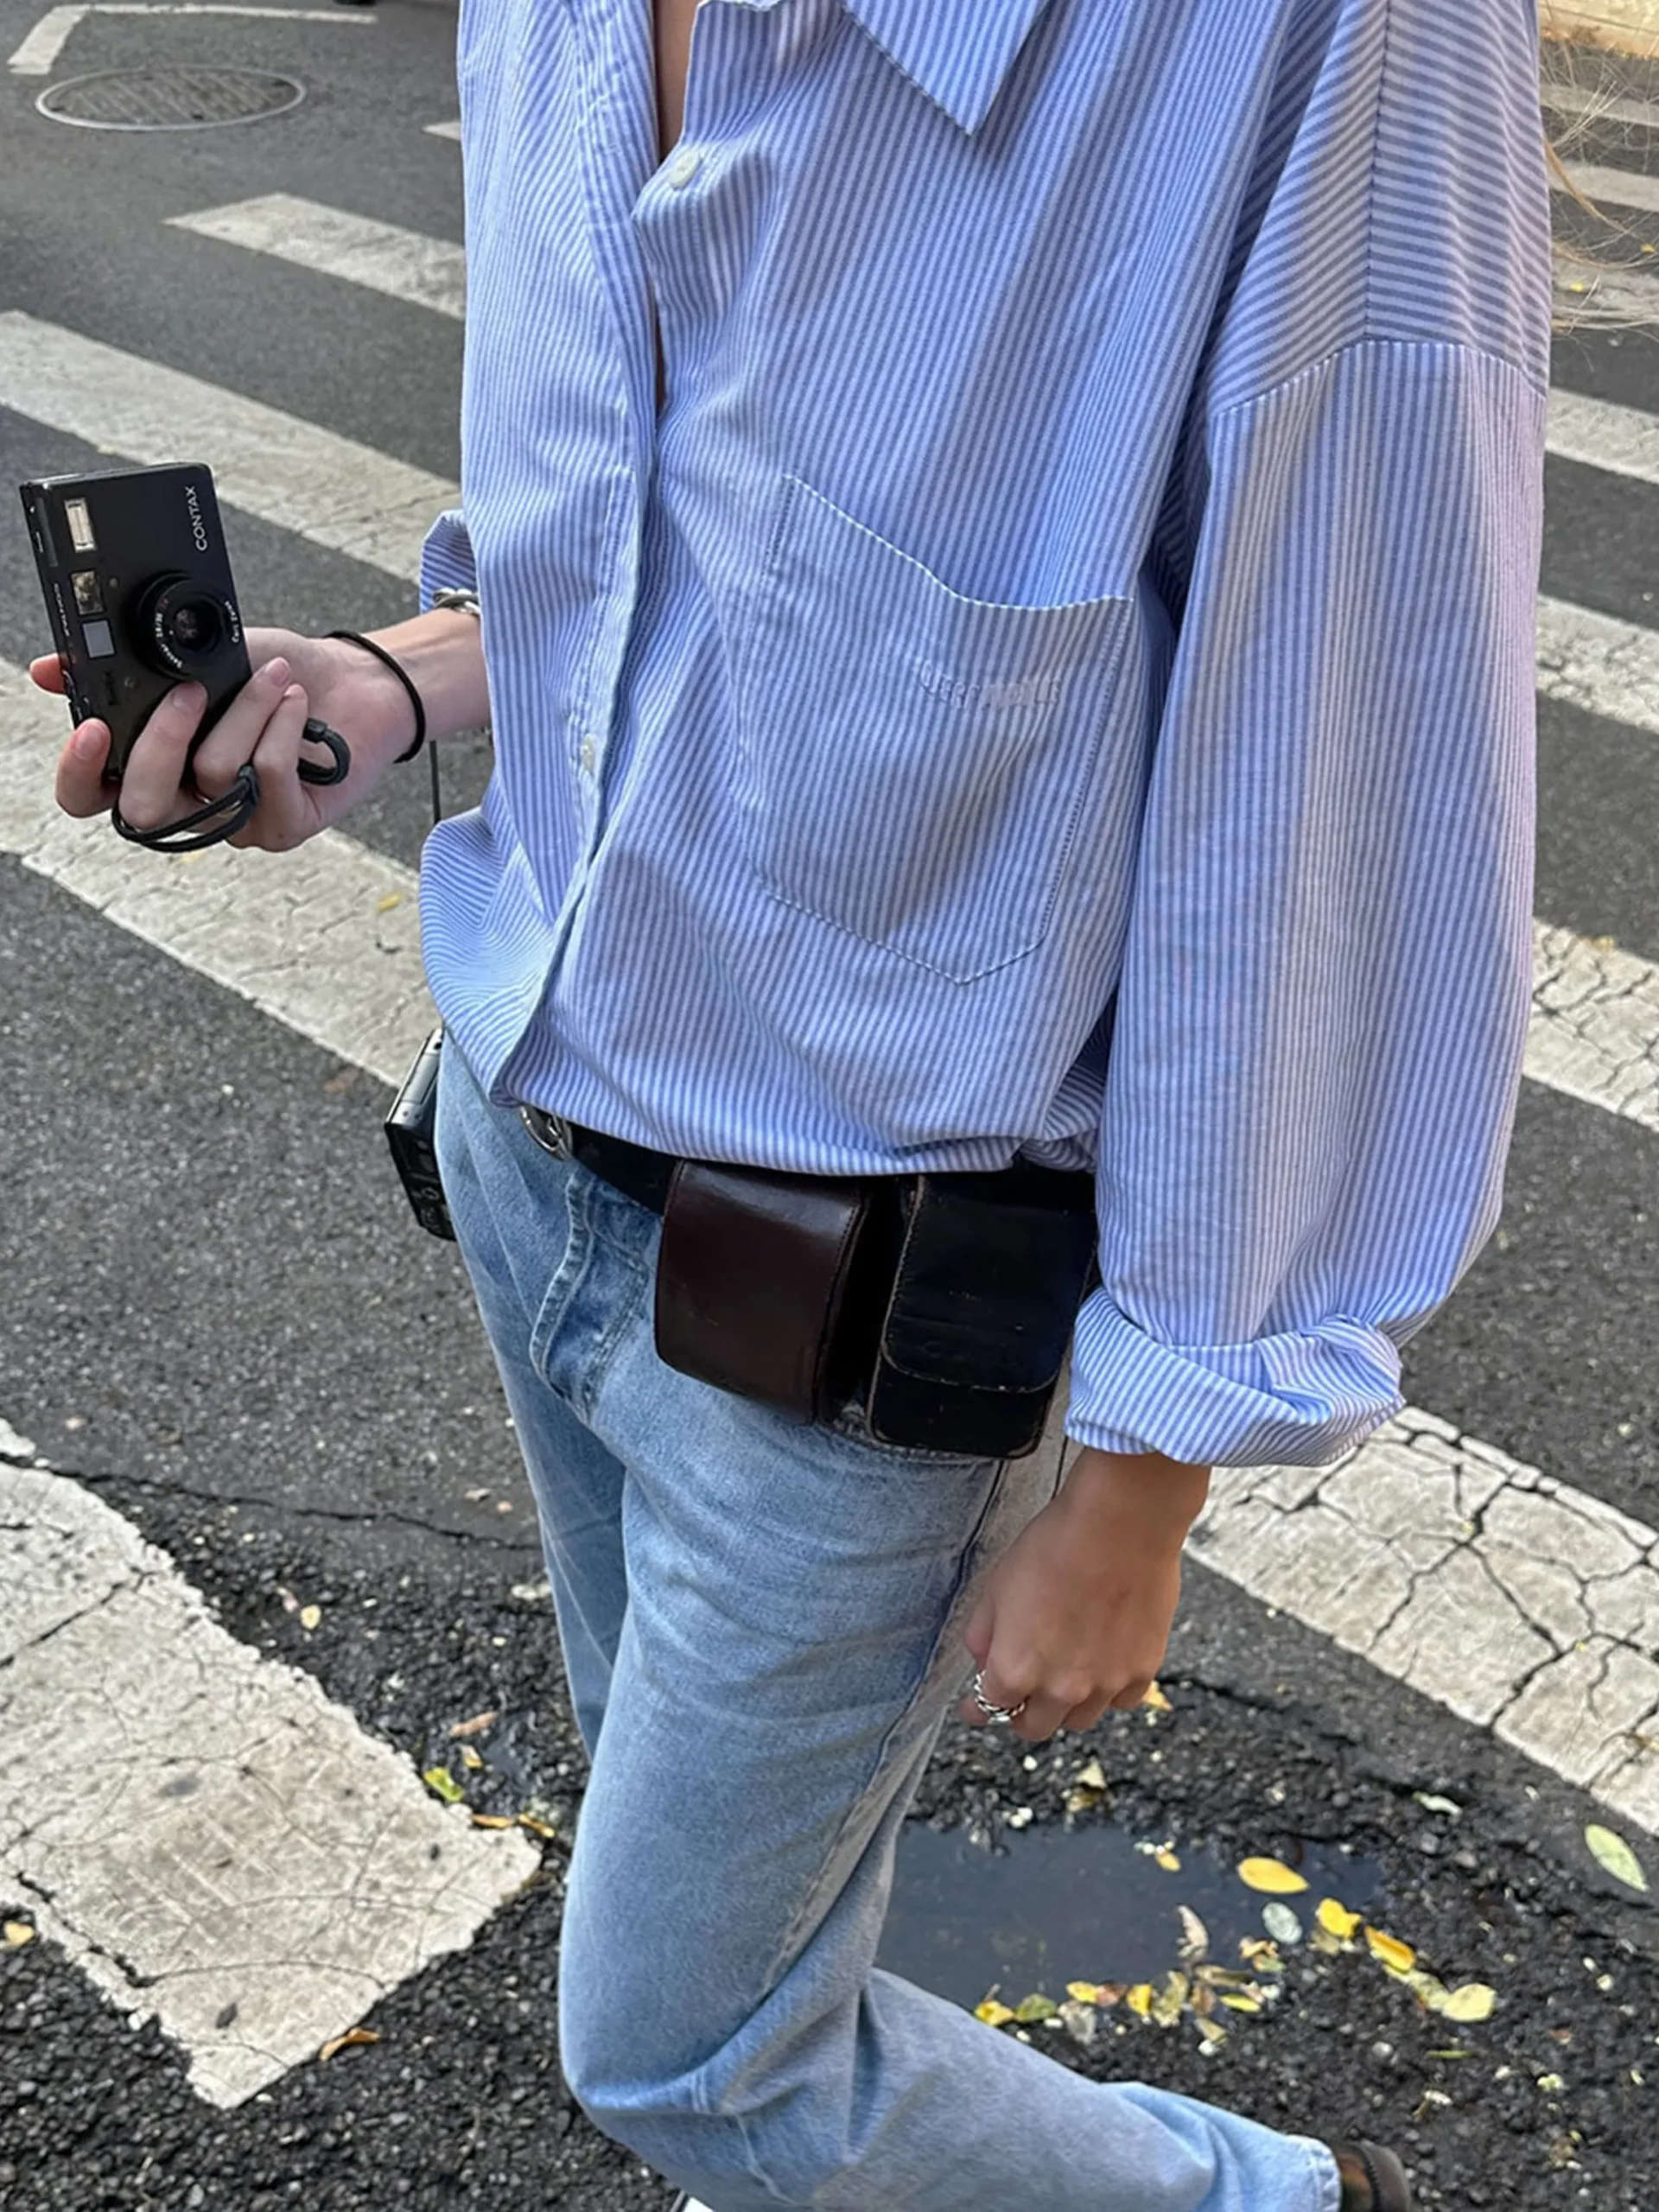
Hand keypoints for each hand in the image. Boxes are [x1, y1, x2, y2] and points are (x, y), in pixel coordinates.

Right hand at [34, 626, 418, 852]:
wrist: (353, 681)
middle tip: (189, 690)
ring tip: (274, 677)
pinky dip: (280, 728)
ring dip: (244, 712)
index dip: (79, 775)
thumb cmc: (271, 674)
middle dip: (163, 742)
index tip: (92, 731)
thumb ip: (131, 667)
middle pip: (143, 806)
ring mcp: (235, 821)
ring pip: (213, 775)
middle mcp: (187, 801)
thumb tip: (50, 668)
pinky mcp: (284, 825)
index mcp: (151, 764)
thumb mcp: (197, 657)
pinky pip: (265, 779)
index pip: (90, 796)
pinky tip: (295, 703)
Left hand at [958, 1446, 1210, 1742]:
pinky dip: (1109, 1691)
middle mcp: (1060, 1689)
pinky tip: (1103, 1664)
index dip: (978, 1708)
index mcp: (1015, 1669)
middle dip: (1021, 1713)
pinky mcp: (1142, 1670)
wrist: (1119, 1524)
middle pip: (1035, 1726)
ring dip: (1066, 1705)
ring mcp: (1105, 1684)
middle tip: (1021, 1694)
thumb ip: (983, 1635)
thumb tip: (983, 1661)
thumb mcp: (997, 1585)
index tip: (976, 1708)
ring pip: (1079, 1720)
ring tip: (1065, 1674)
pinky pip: (1121, 1701)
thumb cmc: (1054, 1546)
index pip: (989, 1708)